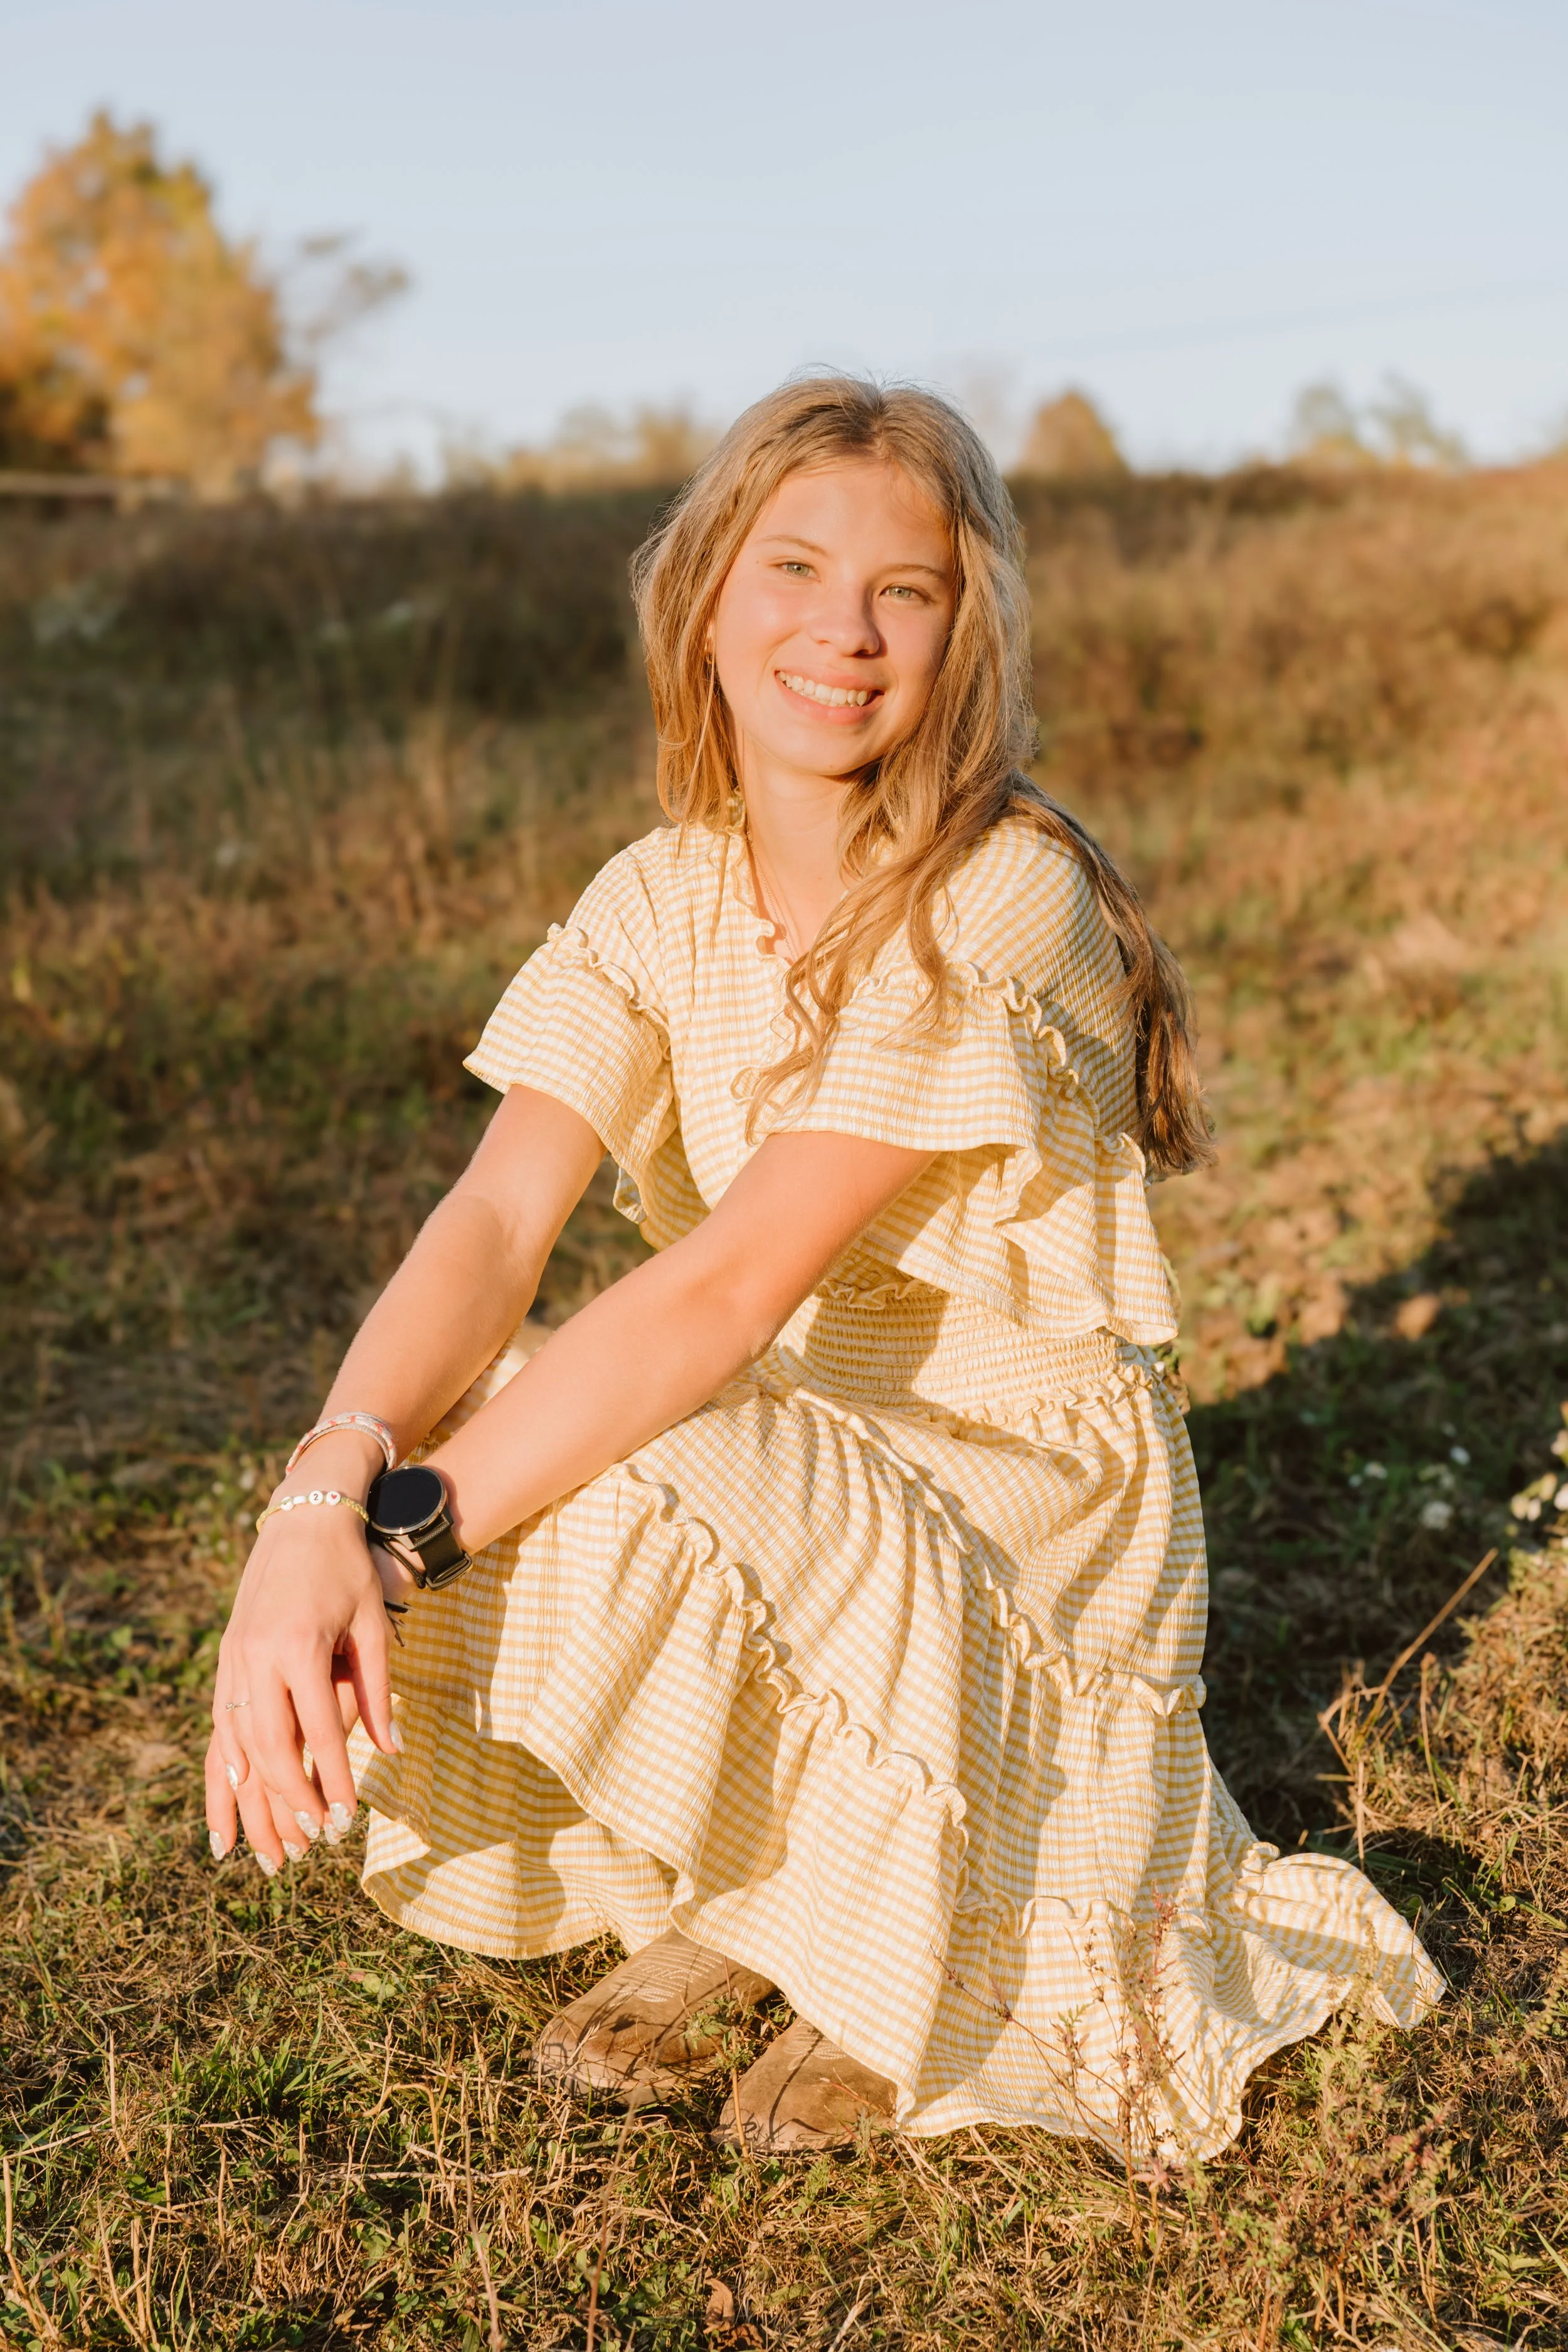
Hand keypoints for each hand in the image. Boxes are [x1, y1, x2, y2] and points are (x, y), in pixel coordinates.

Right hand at [204, 1489, 399, 1873]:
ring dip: (246, 1803)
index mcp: (299, 1647)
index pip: (316, 1732)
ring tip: (262, 1854)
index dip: (333, 1781)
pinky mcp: (225, 1659)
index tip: (347, 1821)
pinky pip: (217, 1728)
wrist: (303, 1517)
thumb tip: (392, 1750)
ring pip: (234, 1745)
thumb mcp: (374, 1622)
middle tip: (312, 1844)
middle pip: (268, 1749)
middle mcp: (257, 1656)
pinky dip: (221, 1775)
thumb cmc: (348, 1569)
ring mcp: (233, 1658)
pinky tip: (224, 1814)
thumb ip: (378, 1689)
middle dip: (289, 1803)